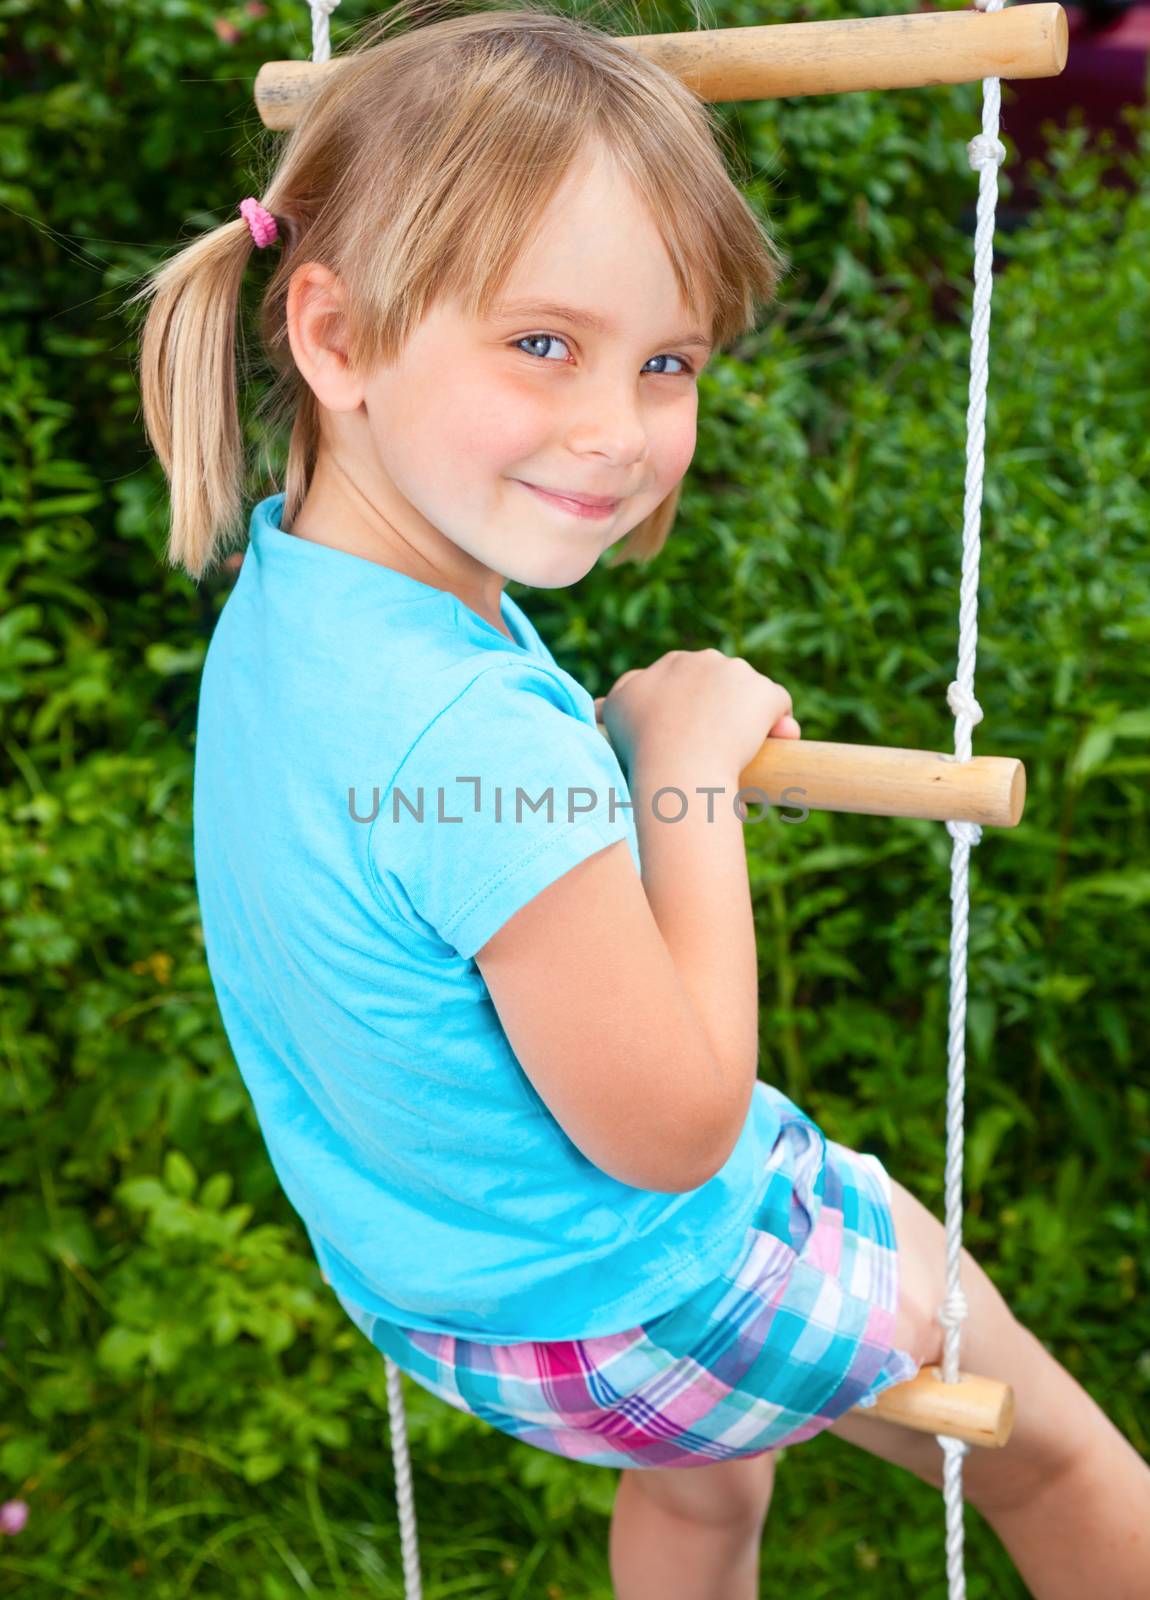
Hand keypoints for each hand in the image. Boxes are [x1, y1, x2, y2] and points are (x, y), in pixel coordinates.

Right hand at [593, 648, 799, 774]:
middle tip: (716, 749)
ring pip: (752, 697)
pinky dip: (779, 726)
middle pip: (724, 686)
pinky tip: (772, 746)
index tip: (692, 737)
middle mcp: (704, 659)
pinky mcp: (764, 692)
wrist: (676, 763)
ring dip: (752, 720)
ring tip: (743, 752)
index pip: (693, 682)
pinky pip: (780, 707)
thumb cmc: (641, 747)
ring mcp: (737, 673)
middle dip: (725, 712)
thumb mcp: (614, 715)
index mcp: (672, 663)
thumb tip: (600, 704)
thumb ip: (612, 701)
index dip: (697, 710)